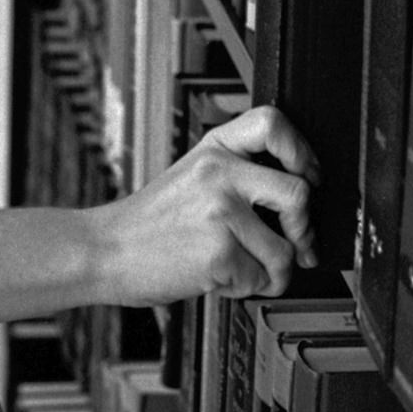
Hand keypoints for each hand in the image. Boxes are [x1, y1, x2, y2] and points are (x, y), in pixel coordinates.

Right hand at [95, 103, 319, 304]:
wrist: (105, 250)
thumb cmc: (150, 221)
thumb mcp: (192, 175)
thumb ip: (238, 175)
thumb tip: (299, 201)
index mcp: (214, 148)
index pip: (273, 122)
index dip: (302, 151)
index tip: (307, 177)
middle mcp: (219, 171)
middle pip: (299, 193)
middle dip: (305, 230)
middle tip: (297, 244)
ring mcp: (220, 211)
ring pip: (285, 250)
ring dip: (272, 272)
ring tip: (243, 267)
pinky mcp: (219, 253)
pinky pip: (261, 279)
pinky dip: (246, 289)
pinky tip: (220, 277)